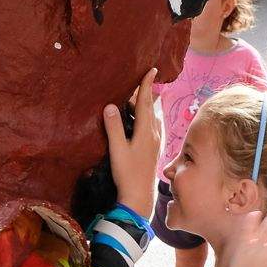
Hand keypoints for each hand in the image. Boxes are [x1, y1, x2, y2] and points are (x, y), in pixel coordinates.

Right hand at [104, 70, 161, 217]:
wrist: (140, 196)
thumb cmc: (128, 174)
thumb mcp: (117, 150)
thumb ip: (113, 128)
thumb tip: (110, 106)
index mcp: (146, 131)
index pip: (146, 103)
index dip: (147, 85)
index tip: (151, 69)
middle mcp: (154, 134)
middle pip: (151, 107)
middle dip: (146, 92)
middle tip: (141, 79)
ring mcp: (156, 142)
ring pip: (154, 117)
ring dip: (148, 105)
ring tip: (142, 96)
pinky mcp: (154, 150)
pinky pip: (154, 126)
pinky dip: (150, 117)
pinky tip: (148, 120)